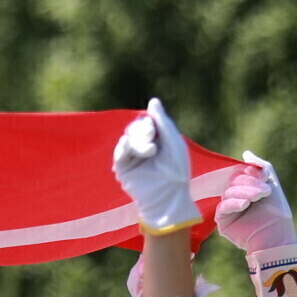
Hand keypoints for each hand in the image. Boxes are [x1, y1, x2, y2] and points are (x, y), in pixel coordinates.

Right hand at [111, 97, 199, 231]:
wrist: (169, 195)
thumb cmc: (177, 170)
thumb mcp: (173, 140)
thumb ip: (163, 121)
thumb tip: (152, 100)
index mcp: (157, 141)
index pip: (146, 122)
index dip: (150, 122)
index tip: (156, 129)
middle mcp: (143, 148)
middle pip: (135, 128)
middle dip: (143, 130)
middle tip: (154, 143)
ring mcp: (133, 158)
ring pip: (127, 138)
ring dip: (139, 141)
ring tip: (150, 151)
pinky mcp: (123, 169)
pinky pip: (119, 152)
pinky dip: (126, 148)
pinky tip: (138, 151)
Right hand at [212, 151, 296, 257]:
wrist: (277, 235)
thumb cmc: (277, 212)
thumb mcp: (271, 184)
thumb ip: (260, 167)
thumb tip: (246, 153)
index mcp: (246, 189)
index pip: (239, 172)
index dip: (250, 172)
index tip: (265, 177)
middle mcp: (235, 198)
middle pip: (233, 180)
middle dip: (249, 182)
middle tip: (264, 191)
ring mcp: (228, 209)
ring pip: (228, 191)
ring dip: (245, 191)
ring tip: (259, 198)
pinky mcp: (223, 221)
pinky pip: (223, 206)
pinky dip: (234, 202)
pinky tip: (245, 204)